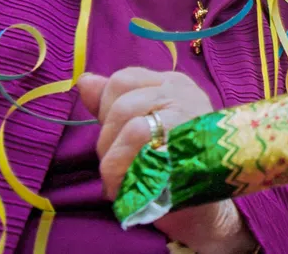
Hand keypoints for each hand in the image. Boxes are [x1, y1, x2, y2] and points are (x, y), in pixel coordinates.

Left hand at [78, 69, 253, 252]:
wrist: (202, 207)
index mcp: (173, 85)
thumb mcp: (140, 125)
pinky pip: (142, 151)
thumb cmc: (168, 164)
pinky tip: (124, 187)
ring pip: (132, 127)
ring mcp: (190, 119)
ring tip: (118, 180)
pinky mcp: (189, 147)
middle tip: (113, 166)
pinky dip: (124, 172)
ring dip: (115, 160)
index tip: (114, 136)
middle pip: (122, 102)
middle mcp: (185, 95)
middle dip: (107, 139)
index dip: (106, 108)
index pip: (124, 79)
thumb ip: (113, 103)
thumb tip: (84, 81)